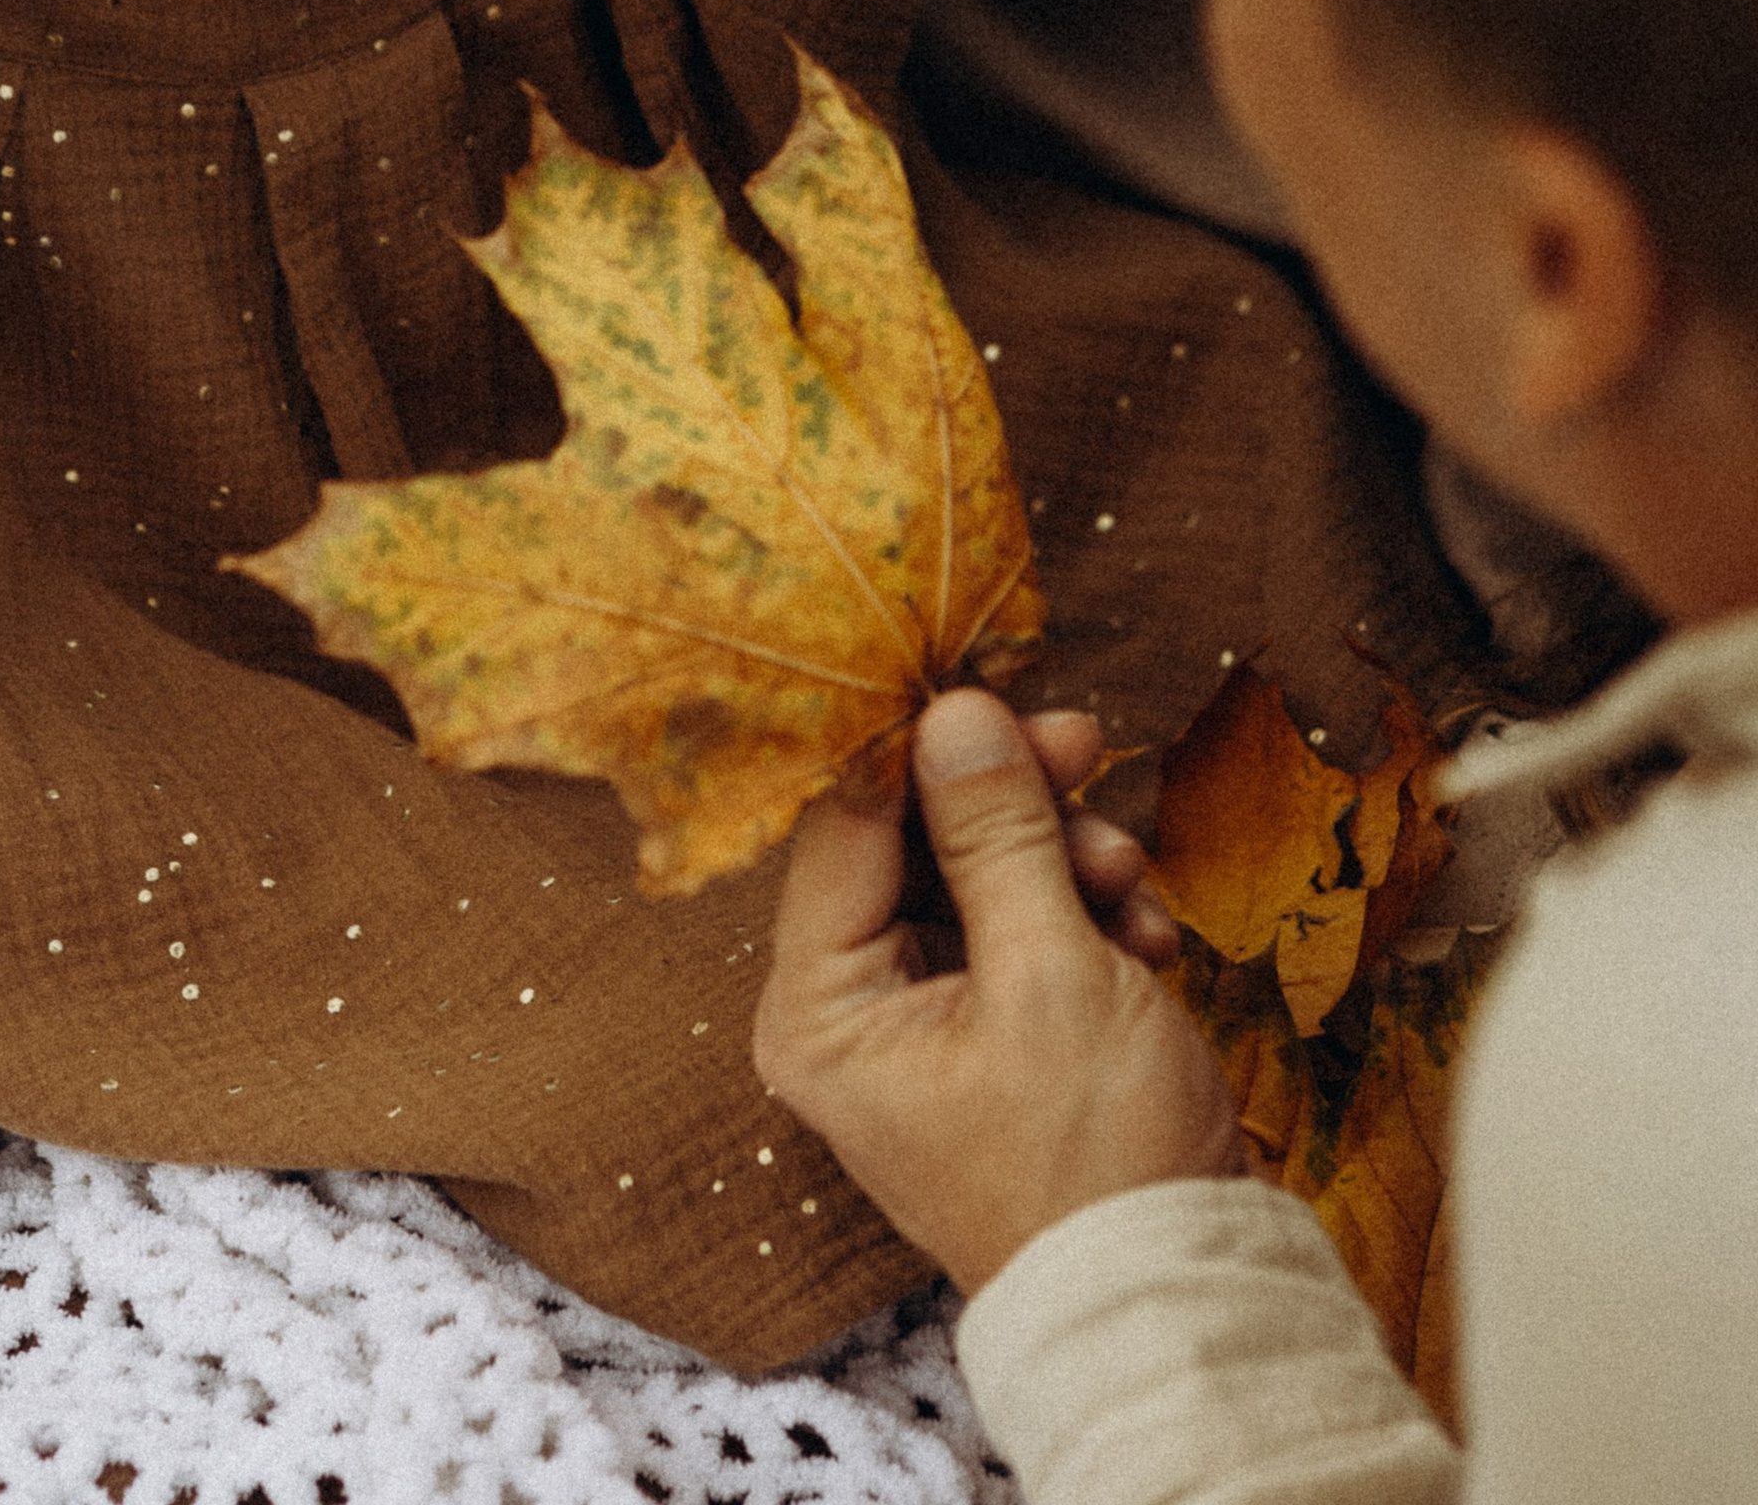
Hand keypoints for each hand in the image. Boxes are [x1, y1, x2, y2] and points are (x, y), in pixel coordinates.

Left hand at [755, 690, 1248, 1294]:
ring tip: (1129, 875)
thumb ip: (996, 834)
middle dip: (1008, 801)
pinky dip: (1084, 916)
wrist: (1184, 1305)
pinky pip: (1022, 932)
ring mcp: (924, 1025)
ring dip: (1061, 856)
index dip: (917, 749)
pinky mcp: (995, 1035)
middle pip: (912, 843)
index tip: (993, 695)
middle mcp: (850, 1012)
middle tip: (1083, 746)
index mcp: (817, 1006)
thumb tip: (954, 711)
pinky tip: (1145, 936)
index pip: (841, 824)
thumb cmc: (1096, 1165)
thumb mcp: (1050, 974)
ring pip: (978, 878)